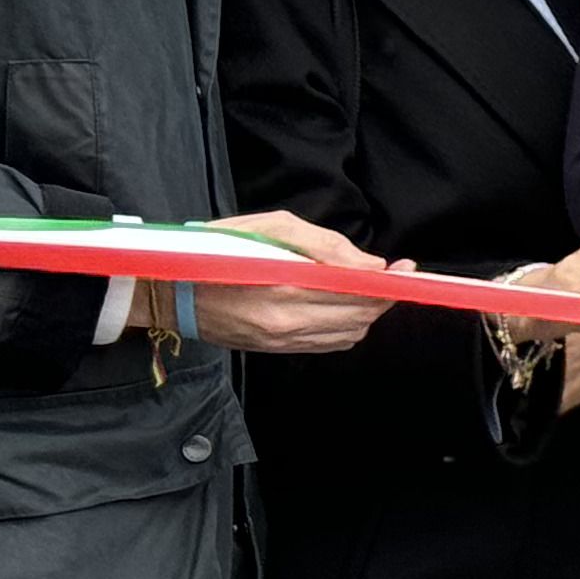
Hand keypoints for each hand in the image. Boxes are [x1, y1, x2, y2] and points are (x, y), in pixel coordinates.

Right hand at [173, 210, 394, 355]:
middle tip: (392, 277)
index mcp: (286, 286)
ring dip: (365, 314)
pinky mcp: (276, 351)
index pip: (357, 292)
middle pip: (360, 317)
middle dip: (382, 298)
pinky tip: (340, 307)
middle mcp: (287, 321)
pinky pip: (328, 345)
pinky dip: (345, 327)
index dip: (388, 282)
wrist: (173, 290)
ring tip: (364, 290)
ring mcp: (282, 340)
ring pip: (348, 334)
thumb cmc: (220, 247)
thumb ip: (325, 245)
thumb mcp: (272, 227)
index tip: (406, 269)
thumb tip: (370, 265)